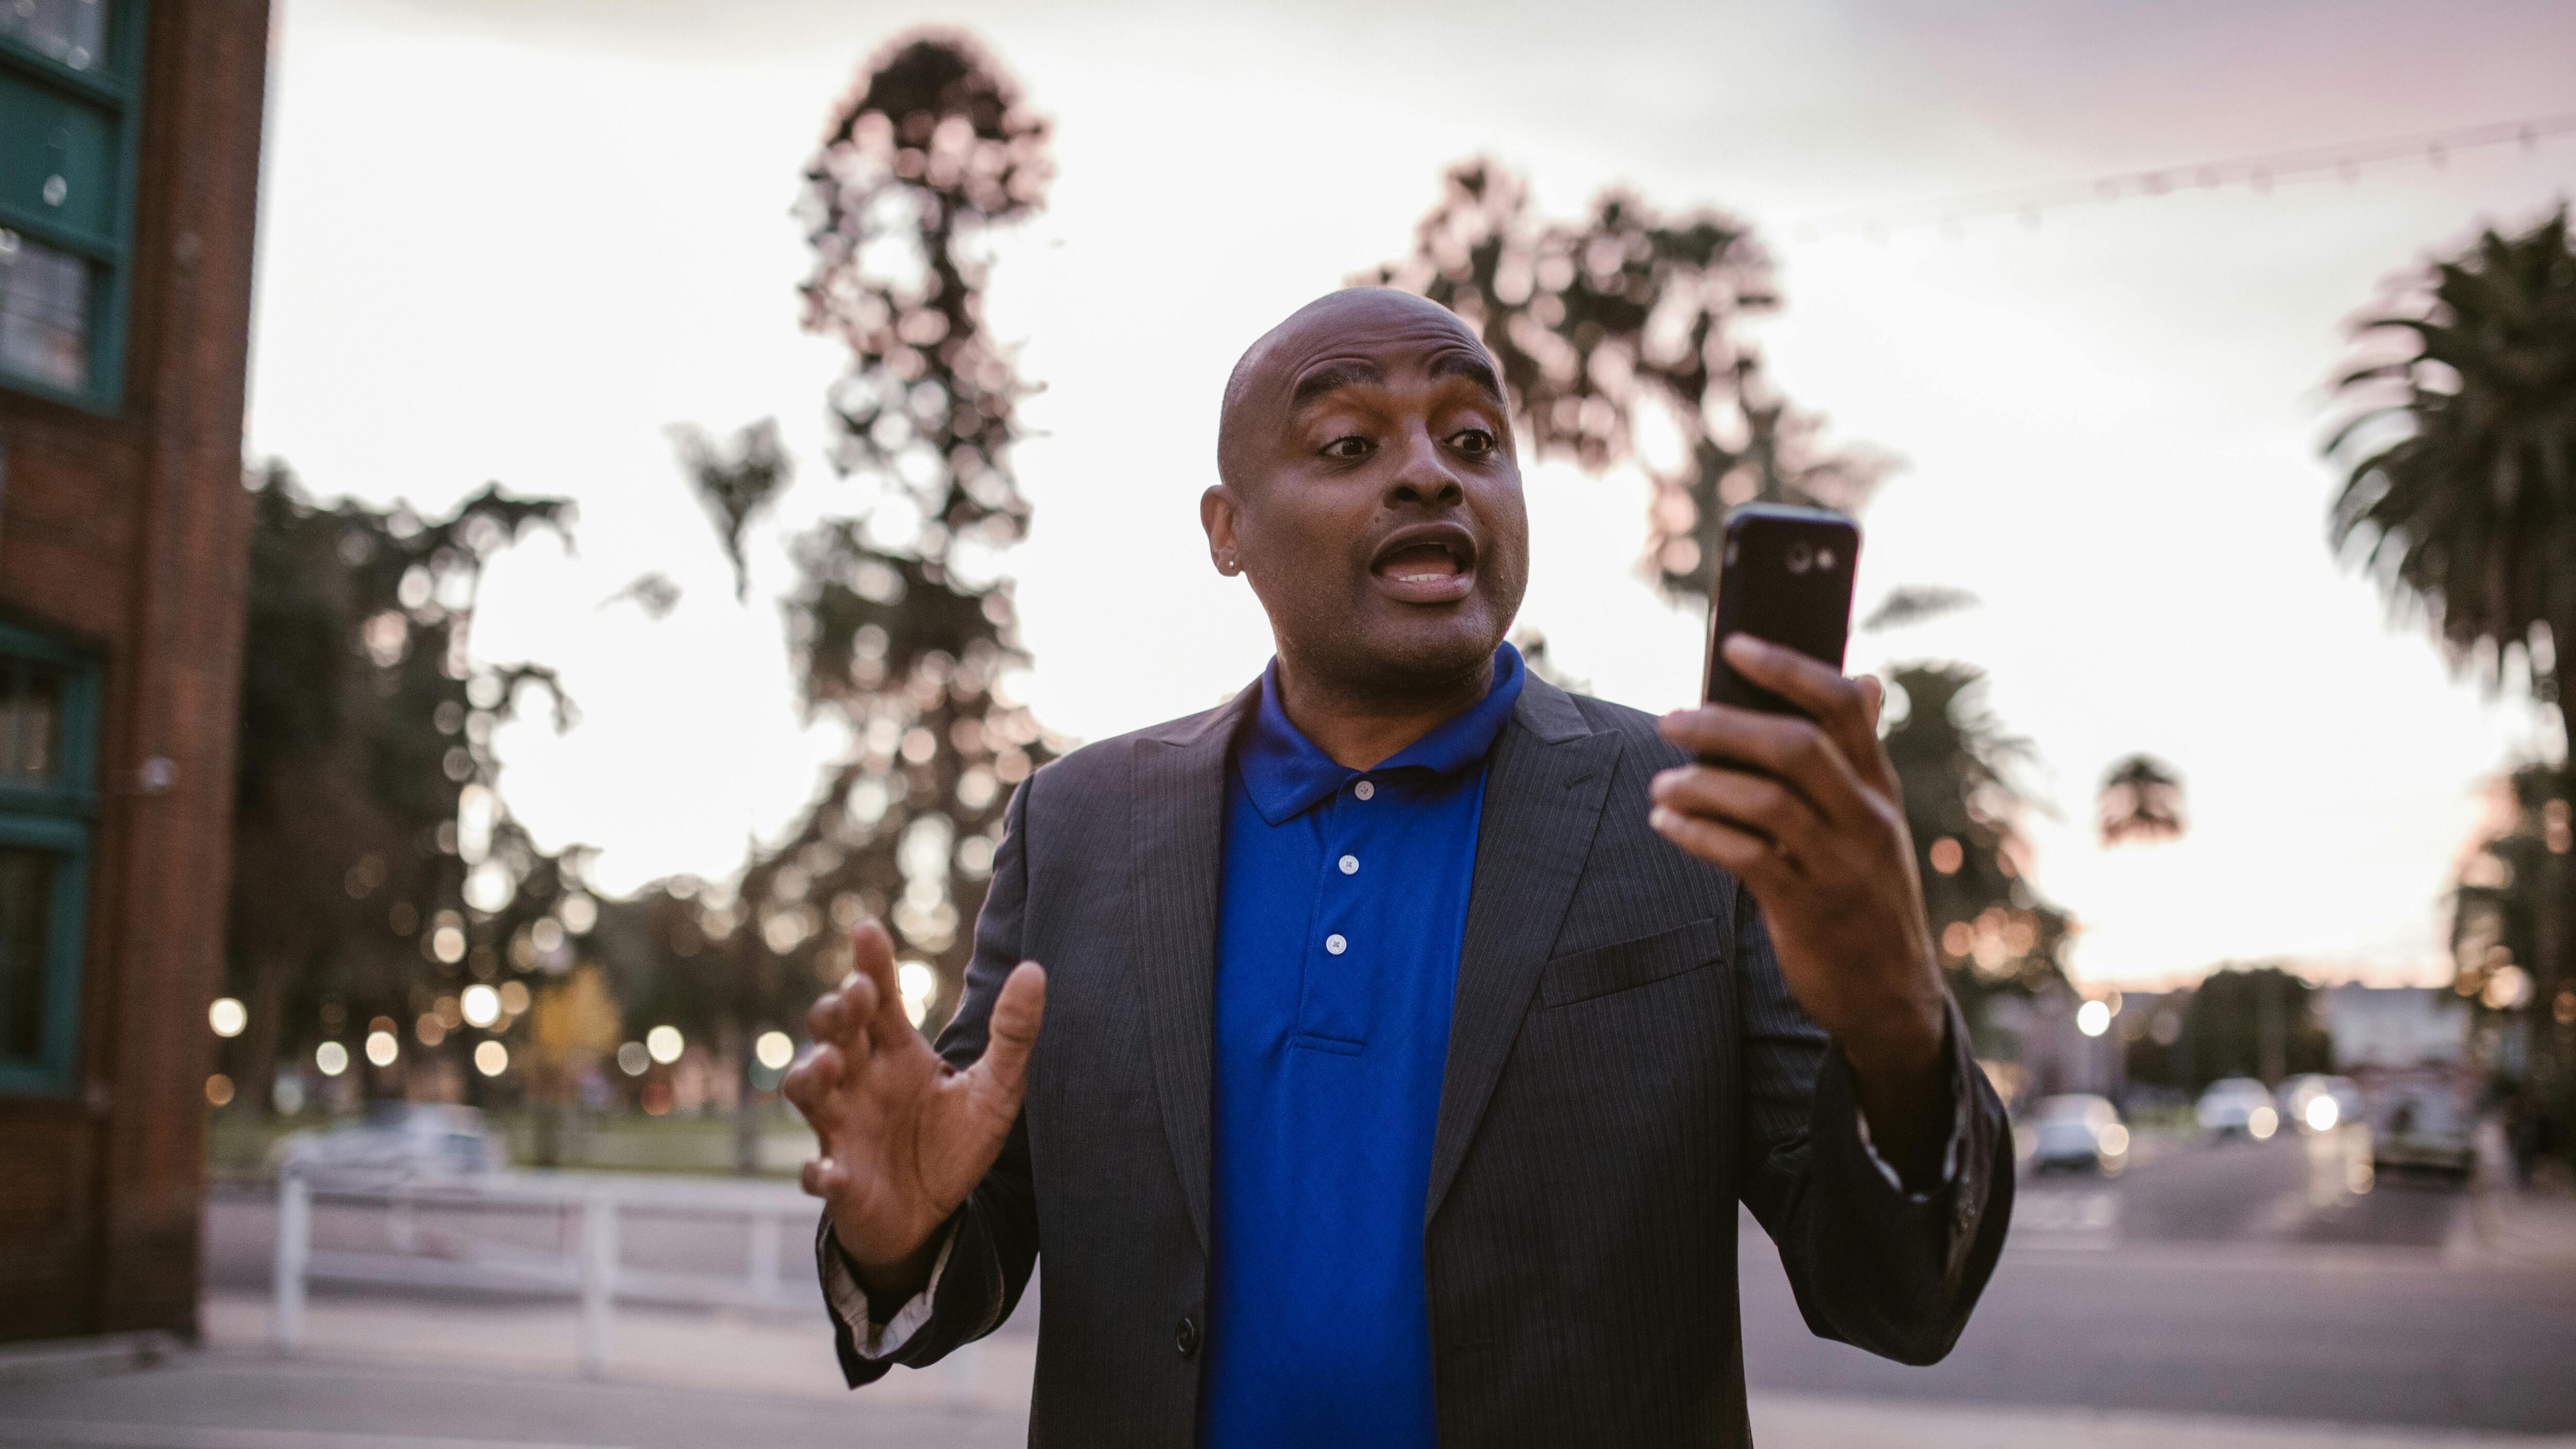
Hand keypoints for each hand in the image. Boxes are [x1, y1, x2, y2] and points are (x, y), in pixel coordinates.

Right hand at [782, 919, 1045, 1299]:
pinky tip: (827, 1171)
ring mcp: (843, 1127)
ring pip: (808, 1091)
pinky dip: (817, 1172)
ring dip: (812, 1074)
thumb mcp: (996, 1090)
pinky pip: (818, 1174)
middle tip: (857, 994)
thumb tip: (1036, 970)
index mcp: (898, 1053)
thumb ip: (1013, 1033)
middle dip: (838, 1011)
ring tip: (832, 1063)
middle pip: (835, 1032)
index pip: (879, 999)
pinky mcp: (840, 1181)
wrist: (932, 1218)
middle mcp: (861, 1081)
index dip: (871, 964)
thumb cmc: (955, 1144)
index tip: (867, 929)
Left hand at [1650, 635, 1948, 1174]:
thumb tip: (1866, 681)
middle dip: (1724, 725)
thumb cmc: (1866, 895)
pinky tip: (1667, 824)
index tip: (1735, 646)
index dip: (1788, 668)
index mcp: (1878, 787)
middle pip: (1795, 746)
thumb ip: (1857, 759)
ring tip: (1660, 785)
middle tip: (1669, 720)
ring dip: (1701, 785)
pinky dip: (1698, 834)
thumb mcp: (1876, 823)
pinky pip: (1746, 857)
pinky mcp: (1808, 908)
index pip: (1843, 705)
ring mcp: (1839, 864)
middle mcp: (1865, 818)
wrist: (1891, 996)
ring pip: (1766, 801)